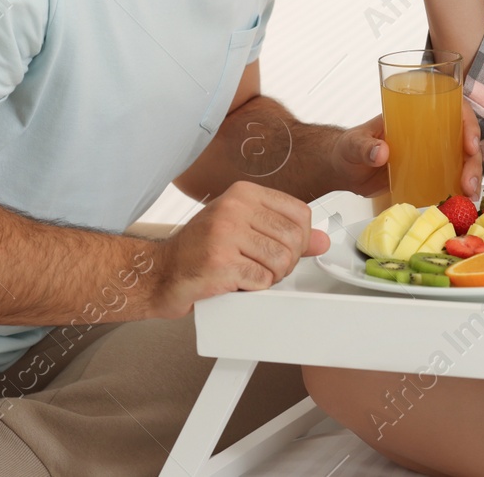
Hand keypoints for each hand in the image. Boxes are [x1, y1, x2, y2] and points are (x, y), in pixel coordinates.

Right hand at [149, 181, 328, 317]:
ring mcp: (225, 234)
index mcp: (243, 194)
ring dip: (271, 277)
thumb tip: (322, 240)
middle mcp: (234, 208)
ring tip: (250, 275)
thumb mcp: (244, 229)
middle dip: (286, 262)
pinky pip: (262, 281)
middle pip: (294, 239)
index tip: (284, 248)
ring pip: (281, 261)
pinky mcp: (220, 263)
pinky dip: (254, 289)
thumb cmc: (199, 250)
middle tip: (264, 268)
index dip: (300, 239)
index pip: (300, 214)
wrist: (160, 272)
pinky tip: (236, 283)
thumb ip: (284, 233)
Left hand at [334, 105, 482, 199]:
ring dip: (471, 176)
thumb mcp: (353, 144)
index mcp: (414, 114)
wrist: (343, 169)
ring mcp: (429, 153)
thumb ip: (364, 147)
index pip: (451, 110)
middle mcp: (428, 131)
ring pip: (462, 158)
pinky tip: (464, 201)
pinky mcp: (426, 173)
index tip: (470, 145)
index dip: (468, 124)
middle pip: (463, 138)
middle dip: (473, 160)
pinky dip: (459, 188)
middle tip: (469, 182)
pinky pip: (450, 176)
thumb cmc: (348, 147)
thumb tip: (381, 152)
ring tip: (469, 195)